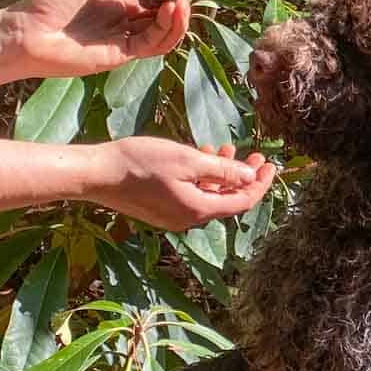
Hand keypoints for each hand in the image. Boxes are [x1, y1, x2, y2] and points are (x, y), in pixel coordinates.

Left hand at [5, 0, 190, 79]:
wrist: (25, 31)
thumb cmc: (46, 2)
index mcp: (113, 8)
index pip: (149, 2)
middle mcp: (120, 27)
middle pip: (159, 20)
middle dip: (177, 5)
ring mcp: (121, 43)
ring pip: (161, 35)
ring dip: (177, 20)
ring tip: (181, 1)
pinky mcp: (119, 56)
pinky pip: (151, 46)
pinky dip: (165, 30)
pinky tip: (169, 10)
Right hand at [86, 137, 274, 231]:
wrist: (99, 174)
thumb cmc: (141, 163)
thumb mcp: (187, 160)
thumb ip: (221, 171)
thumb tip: (250, 177)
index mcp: (198, 210)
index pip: (242, 202)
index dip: (260, 184)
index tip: (271, 164)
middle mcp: (188, 219)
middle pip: (227, 201)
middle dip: (243, 178)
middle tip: (255, 155)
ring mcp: (173, 217)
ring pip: (209, 197)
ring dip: (221, 176)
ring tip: (226, 150)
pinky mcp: (161, 210)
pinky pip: (192, 196)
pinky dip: (202, 180)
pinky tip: (200, 158)